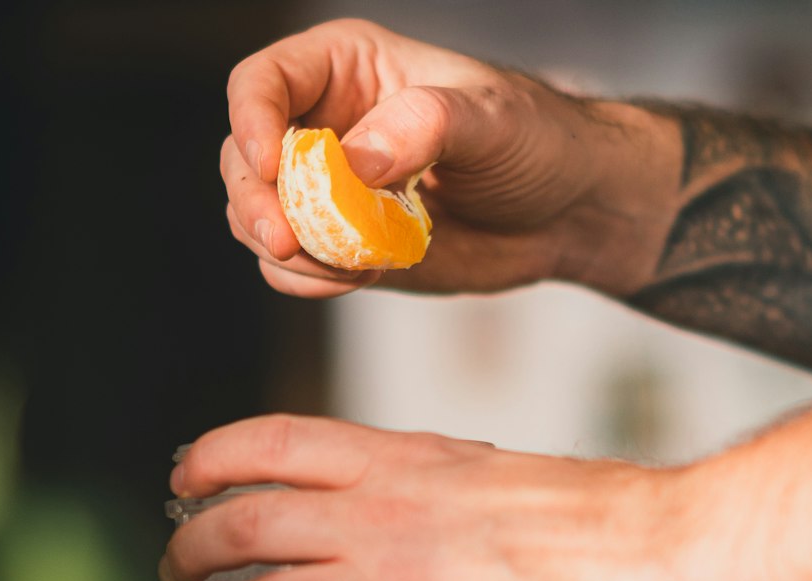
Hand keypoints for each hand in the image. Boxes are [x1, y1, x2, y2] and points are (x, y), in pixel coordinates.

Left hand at [160, 416, 724, 580]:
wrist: (672, 560)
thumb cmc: (610, 522)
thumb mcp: (500, 474)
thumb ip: (440, 488)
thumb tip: (416, 503)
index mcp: (406, 460)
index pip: (276, 442)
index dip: (213, 459)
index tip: (184, 478)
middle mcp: (384, 516)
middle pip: (247, 522)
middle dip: (193, 546)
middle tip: (174, 568)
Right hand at [221, 19, 673, 299]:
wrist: (568, 211)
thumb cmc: (536, 140)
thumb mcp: (491, 118)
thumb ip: (424, 126)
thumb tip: (355, 160)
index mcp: (345, 68)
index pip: (263, 82)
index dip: (251, 120)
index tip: (270, 163)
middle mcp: (323, 125)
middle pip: (243, 158)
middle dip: (255, 203)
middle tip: (287, 241)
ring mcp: (326, 191)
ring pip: (257, 219)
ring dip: (284, 251)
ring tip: (348, 265)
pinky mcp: (341, 245)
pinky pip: (292, 268)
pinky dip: (308, 281)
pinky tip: (355, 278)